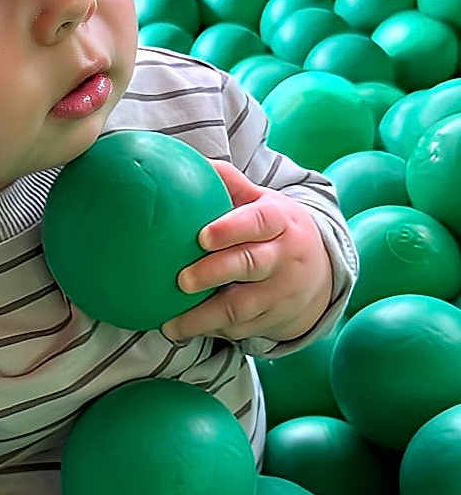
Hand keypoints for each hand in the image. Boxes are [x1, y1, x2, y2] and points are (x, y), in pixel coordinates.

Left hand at [161, 160, 332, 343]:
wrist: (324, 270)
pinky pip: (244, 329)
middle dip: (215, 273)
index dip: (232, 229)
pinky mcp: (276, 319)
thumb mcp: (263, 201)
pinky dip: (214, 331)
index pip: (259, 222)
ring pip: (244, 307)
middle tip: (182, 280)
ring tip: (171, 325)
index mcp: (280, 221)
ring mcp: (283, 292)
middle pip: (251, 265)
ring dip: (205, 318)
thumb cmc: (275, 227)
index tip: (202, 237)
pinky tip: (186, 331)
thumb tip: (195, 162)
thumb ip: (231, 183)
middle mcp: (285, 257)